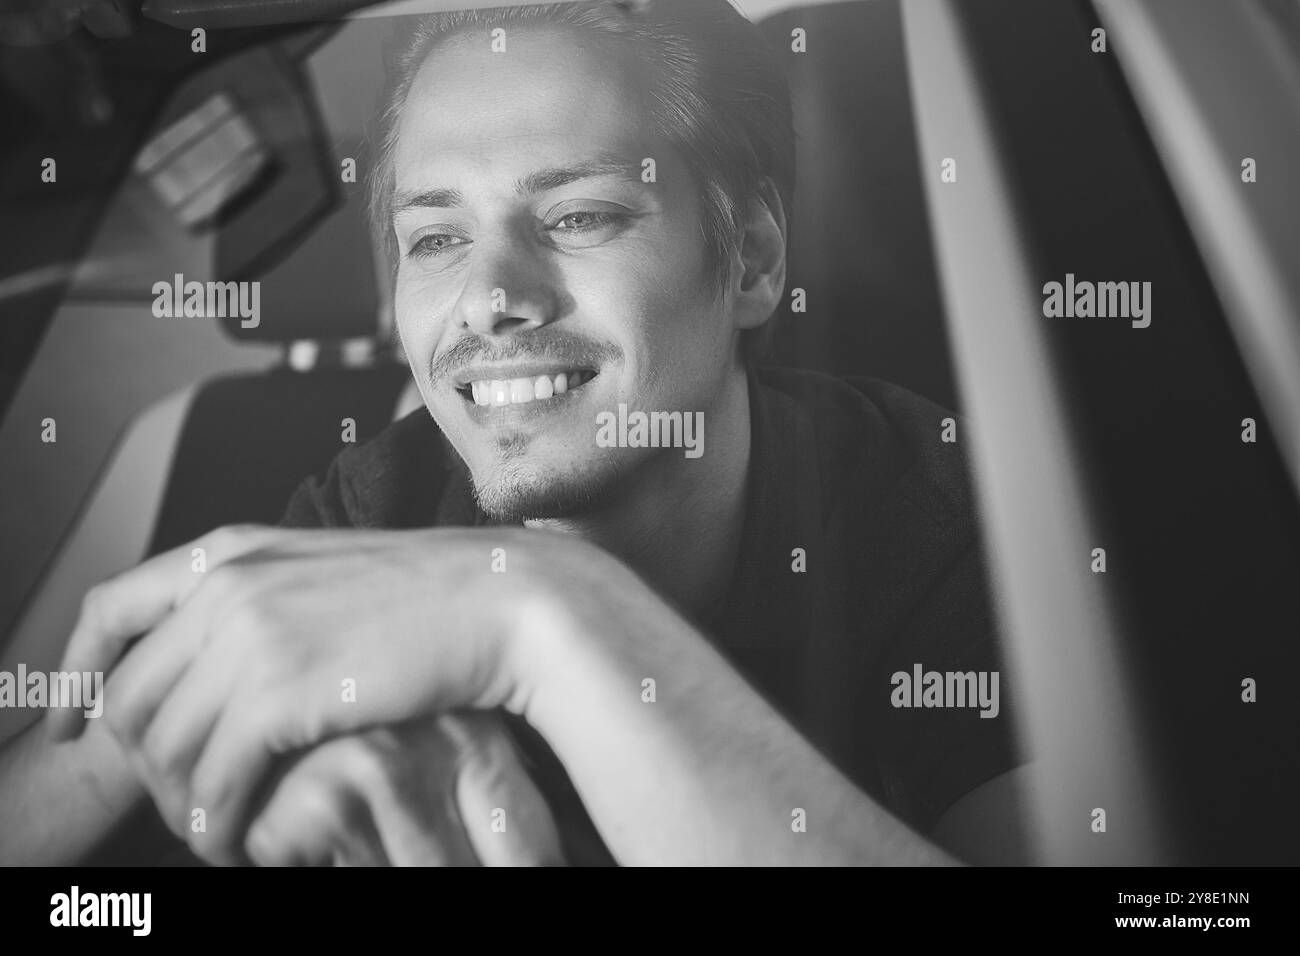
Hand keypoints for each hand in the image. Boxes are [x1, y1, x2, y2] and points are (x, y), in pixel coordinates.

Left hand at [51, 524, 568, 864]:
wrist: (501, 601)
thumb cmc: (427, 594)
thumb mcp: (321, 572)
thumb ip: (256, 598)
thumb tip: (205, 656)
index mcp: (230, 551)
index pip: (107, 609)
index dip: (76, 674)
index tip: (76, 724)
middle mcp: (225, 587)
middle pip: (129, 697)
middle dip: (142, 762)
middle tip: (180, 798)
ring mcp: (250, 638)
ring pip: (166, 748)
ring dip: (182, 801)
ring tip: (215, 825)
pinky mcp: (281, 695)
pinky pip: (213, 782)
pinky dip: (216, 824)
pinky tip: (239, 840)